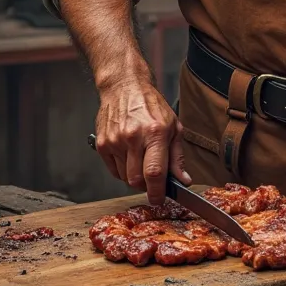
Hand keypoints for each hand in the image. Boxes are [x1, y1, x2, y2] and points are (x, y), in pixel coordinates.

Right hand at [94, 78, 189, 203]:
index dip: (157, 192)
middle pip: (136, 180)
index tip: (159, 199)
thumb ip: (177, 157)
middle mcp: (133, 137)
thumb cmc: (151, 105)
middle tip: (152, 177)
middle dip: (146, 185)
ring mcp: (115, 141)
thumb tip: (183, 181)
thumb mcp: (173, 127)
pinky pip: (113, 170)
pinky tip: (128, 154)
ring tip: (140, 157)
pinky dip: (122, 169)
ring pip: (124, 178)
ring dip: (134, 176)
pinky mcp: (102, 144)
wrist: (124, 87)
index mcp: (155, 132)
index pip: (154, 172)